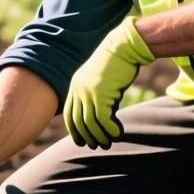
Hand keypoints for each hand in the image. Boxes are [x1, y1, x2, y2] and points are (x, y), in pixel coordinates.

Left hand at [64, 18, 154, 148]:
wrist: (123, 47)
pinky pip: (103, 119)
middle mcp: (78, 90)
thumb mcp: (100, 81)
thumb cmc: (116, 64)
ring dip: (100, 136)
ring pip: (90, 123)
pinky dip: (110, 129)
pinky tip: (118, 134)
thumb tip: (100, 119)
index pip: (69, 114)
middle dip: (87, 137)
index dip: (75, 130)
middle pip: (79, 121)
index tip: (81, 141)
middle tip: (97, 146)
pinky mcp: (101, 94)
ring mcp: (89, 92)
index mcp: (75, 86)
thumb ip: (95, 96)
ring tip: (108, 143)